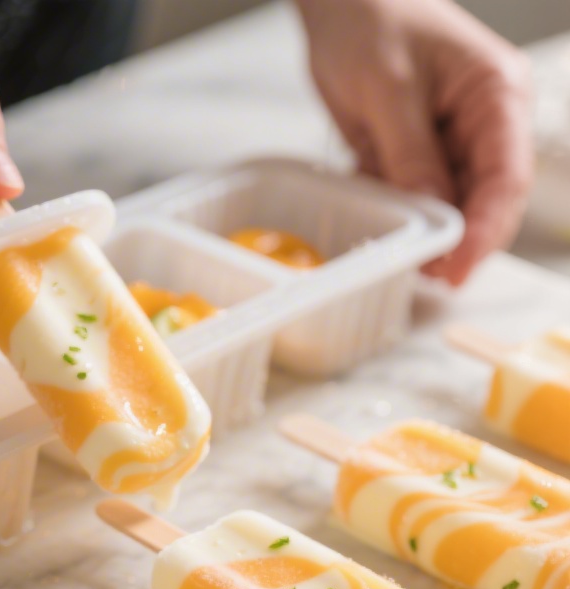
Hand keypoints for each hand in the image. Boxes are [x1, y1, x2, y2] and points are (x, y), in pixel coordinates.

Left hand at [296, 0, 532, 283]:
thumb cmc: (370, 15)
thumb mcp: (387, 87)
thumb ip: (410, 152)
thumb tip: (433, 210)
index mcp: (496, 94)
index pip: (506, 178)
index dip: (484, 231)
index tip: (457, 268)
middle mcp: (486, 123)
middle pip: (487, 204)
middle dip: (459, 242)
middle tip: (425, 275)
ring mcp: (456, 142)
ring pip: (454, 209)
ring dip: (427, 234)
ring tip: (397, 250)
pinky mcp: (424, 156)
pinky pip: (421, 200)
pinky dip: (401, 214)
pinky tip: (379, 209)